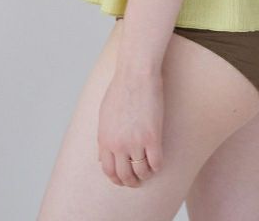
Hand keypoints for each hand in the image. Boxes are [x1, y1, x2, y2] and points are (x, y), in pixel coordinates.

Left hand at [97, 68, 164, 187]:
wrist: (136, 75)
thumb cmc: (120, 90)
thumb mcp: (104, 115)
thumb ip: (103, 138)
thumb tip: (101, 158)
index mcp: (105, 139)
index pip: (109, 170)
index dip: (117, 179)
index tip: (123, 180)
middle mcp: (118, 144)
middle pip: (125, 175)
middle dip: (131, 182)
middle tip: (137, 181)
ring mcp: (135, 142)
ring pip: (141, 171)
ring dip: (145, 175)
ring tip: (148, 171)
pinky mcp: (152, 137)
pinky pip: (156, 163)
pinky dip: (157, 166)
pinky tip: (158, 162)